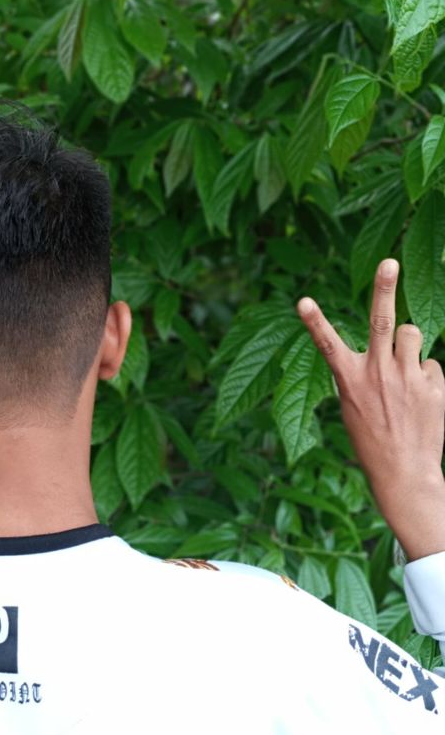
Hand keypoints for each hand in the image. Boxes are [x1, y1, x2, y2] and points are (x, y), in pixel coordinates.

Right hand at [297, 257, 444, 561]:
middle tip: (388, 262)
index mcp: (350, 379)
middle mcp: (377, 374)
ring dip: (408, 343)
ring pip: (412, 333)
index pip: (327, 343)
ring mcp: (407, 379)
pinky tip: (420, 400)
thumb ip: (367, 370)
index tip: (303, 300)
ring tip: (404, 367)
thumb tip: (395, 340)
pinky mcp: (433, 387)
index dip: (314, 320)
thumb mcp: (354, 405)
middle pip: (382, 321)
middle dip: (384, 288)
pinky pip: (430, 364)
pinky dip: (425, 377)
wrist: (403, 472)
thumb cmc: (373, 438)